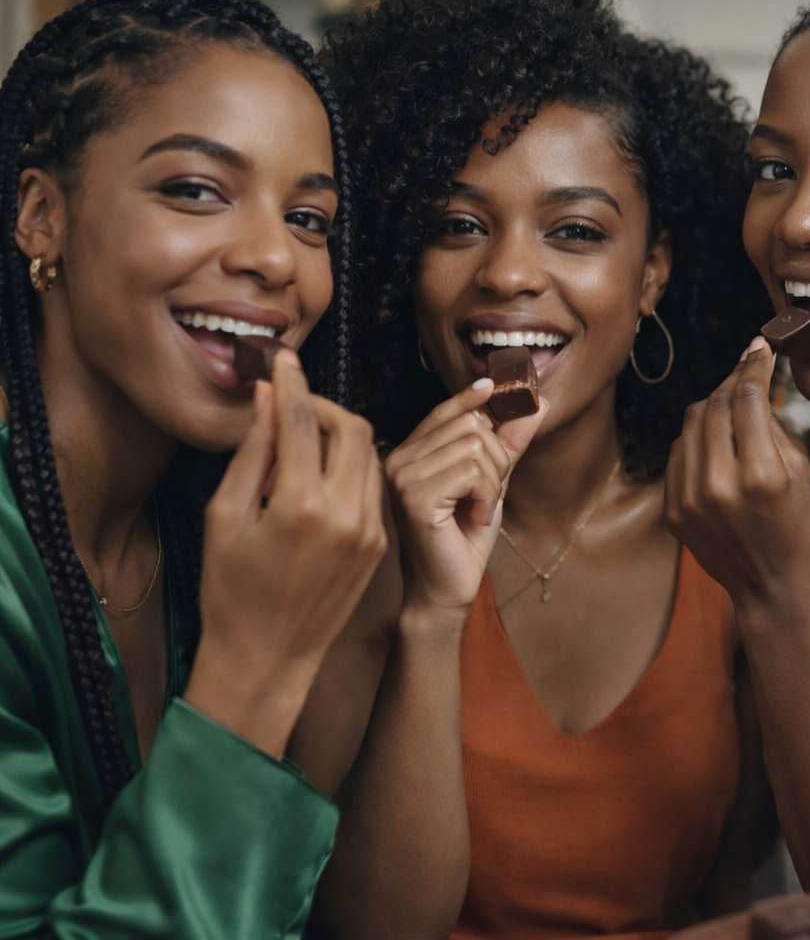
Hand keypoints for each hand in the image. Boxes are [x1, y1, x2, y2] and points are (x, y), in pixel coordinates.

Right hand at [197, 351, 387, 701]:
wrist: (268, 658)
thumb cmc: (230, 591)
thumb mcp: (224, 516)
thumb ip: (251, 453)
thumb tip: (266, 399)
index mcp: (300, 505)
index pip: (301, 421)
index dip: (290, 382)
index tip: (280, 358)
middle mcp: (346, 514)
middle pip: (351, 428)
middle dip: (323, 406)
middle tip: (293, 404)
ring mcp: (370, 530)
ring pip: (370, 453)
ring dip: (341, 435)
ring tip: (303, 440)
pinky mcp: (379, 543)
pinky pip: (374, 485)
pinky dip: (352, 466)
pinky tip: (322, 472)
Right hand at [384, 376, 545, 613]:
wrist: (448, 589)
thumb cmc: (465, 537)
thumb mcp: (493, 481)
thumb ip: (509, 442)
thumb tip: (539, 401)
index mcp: (409, 452)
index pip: (444, 411)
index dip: (472, 398)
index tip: (494, 387)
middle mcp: (398, 459)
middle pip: (470, 424)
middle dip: (497, 458)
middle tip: (488, 494)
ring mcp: (403, 476)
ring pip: (476, 446)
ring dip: (494, 481)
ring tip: (479, 508)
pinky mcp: (415, 497)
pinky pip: (473, 472)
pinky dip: (488, 495)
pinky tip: (475, 517)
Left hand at [665, 338, 809, 608]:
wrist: (773, 587)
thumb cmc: (799, 526)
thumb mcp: (802, 471)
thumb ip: (771, 423)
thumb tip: (751, 377)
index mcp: (761, 474)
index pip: (748, 398)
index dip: (754, 365)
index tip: (760, 348)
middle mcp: (719, 485)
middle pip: (715, 405)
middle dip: (732, 383)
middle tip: (747, 373)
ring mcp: (690, 499)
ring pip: (691, 423)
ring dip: (713, 407)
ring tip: (734, 408)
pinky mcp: (673, 510)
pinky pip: (678, 452)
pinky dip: (697, 439)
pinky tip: (716, 443)